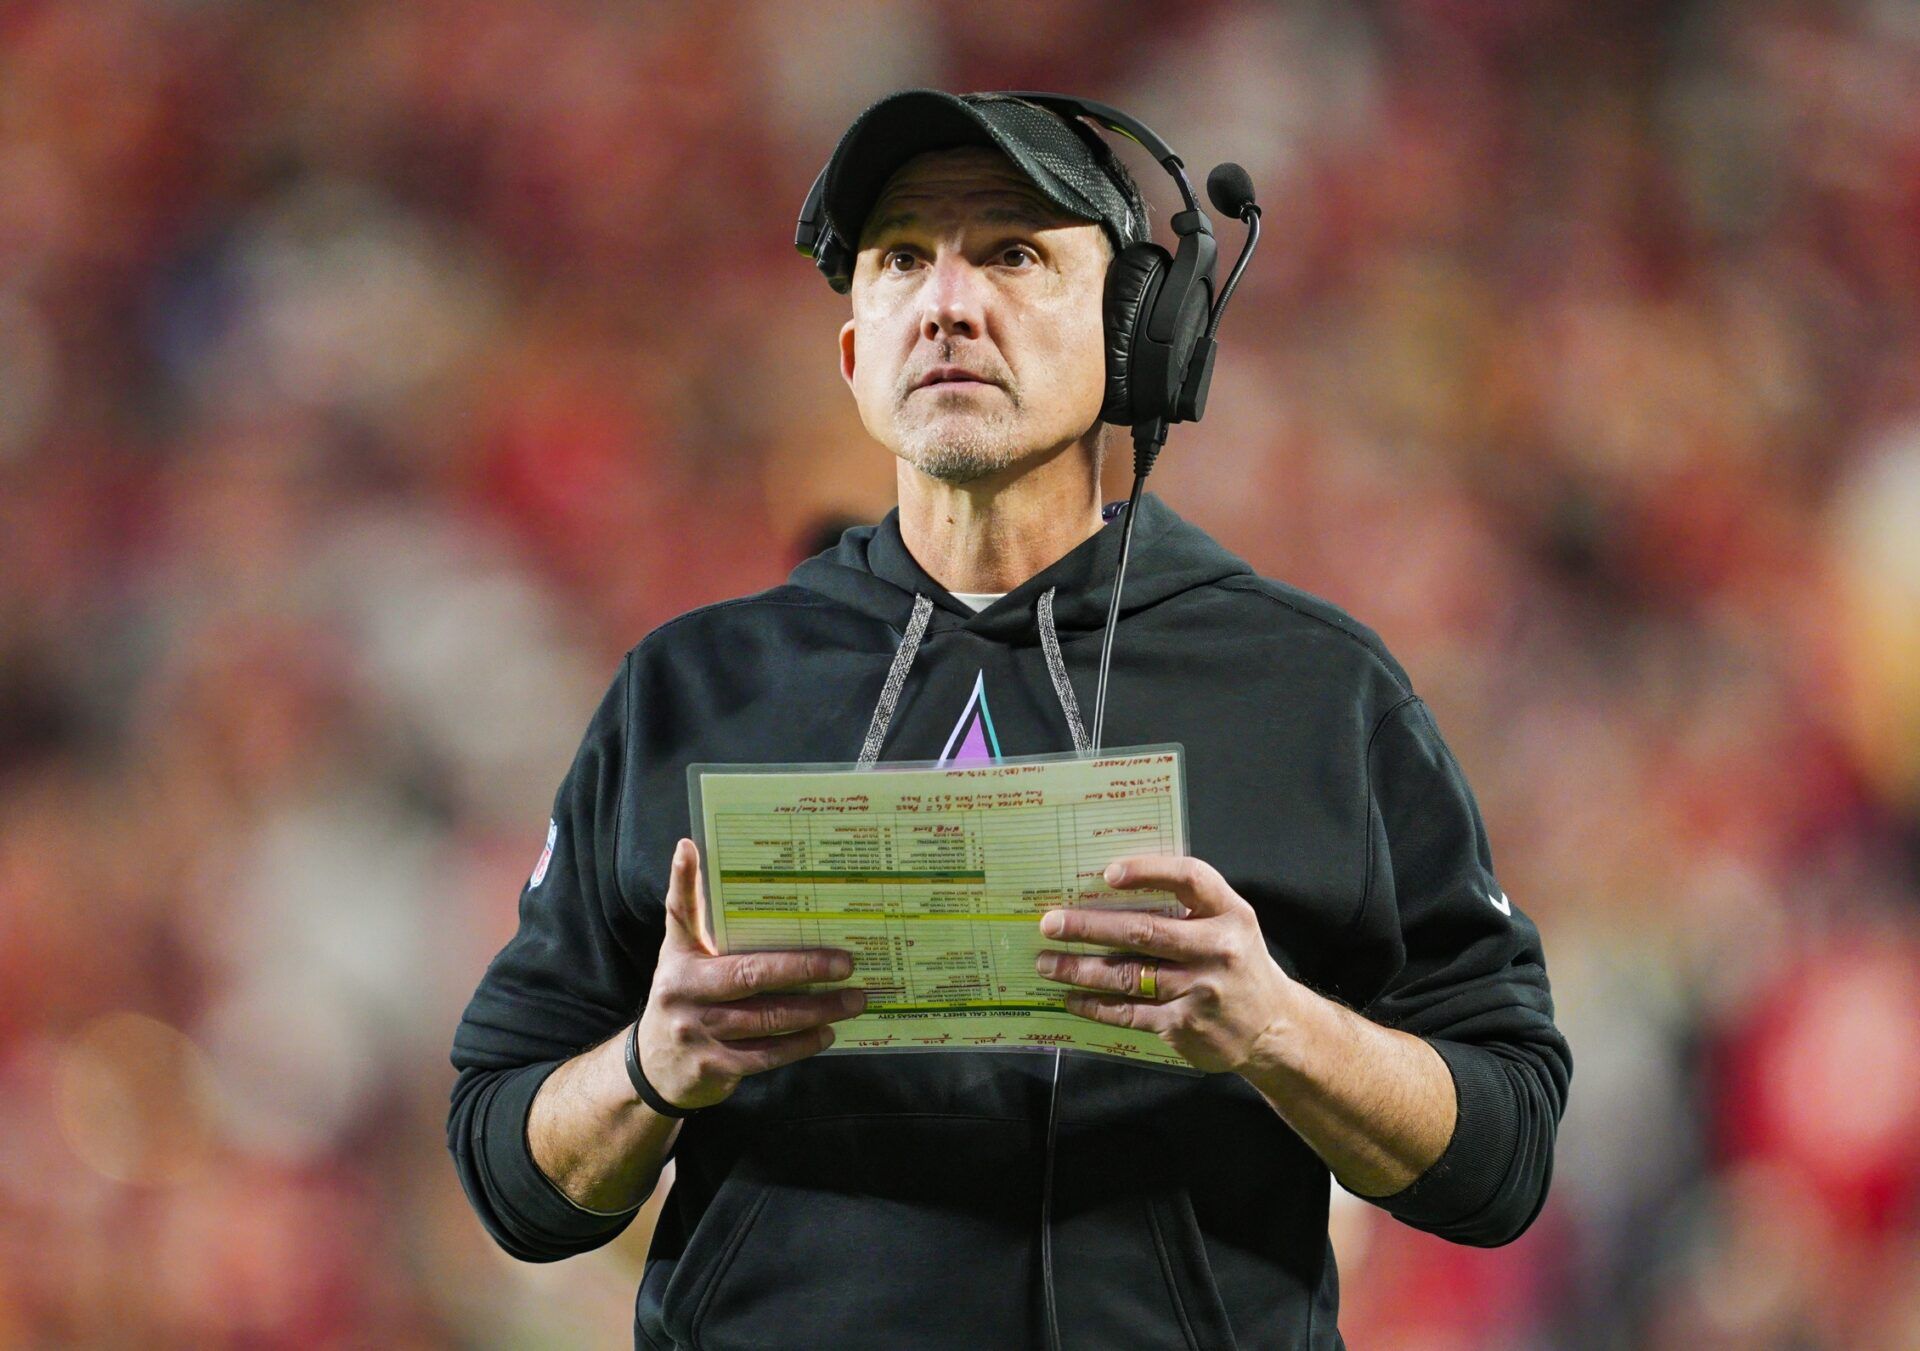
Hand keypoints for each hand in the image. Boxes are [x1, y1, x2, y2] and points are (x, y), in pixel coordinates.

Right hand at [633, 838, 865, 1111]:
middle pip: (749, 976)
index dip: (684, 881)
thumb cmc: (684, 996)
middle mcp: (684, 993)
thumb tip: (694, 851)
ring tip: (854, 1000)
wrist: (655, 1067)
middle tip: (847, 963)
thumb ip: (695, 914)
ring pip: (766, 1019)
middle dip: (802, 968)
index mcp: (680, 958)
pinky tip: (826, 1032)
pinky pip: (765, 1055)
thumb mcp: (682, 956)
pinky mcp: (715, 1066)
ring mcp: (698, 1032)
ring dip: (815, 1010)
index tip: (690, 849)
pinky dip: (800, 1044)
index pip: (682, 913)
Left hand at [1036, 854, 1293, 1074]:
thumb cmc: (1236, 962)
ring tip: (1046, 962)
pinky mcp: (1184, 1026)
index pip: (1190, 878)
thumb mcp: (1230, 923)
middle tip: (1050, 923)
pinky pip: (1129, 1013)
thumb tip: (1113, 887)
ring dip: (1079, 969)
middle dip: (1089, 927)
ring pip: (1127, 976)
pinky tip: (1071, 998)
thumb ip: (1188, 904)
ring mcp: (1200, 991)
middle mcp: (1217, 950)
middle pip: (1144, 931)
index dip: (1148, 870)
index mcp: (1230, 913)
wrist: (1272, 1027)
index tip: (1108, 873)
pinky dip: (1095, 1005)